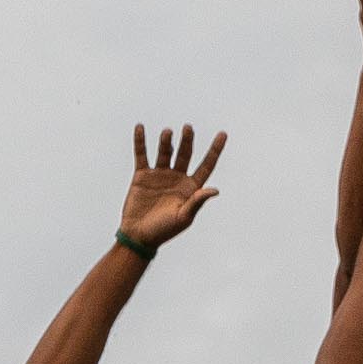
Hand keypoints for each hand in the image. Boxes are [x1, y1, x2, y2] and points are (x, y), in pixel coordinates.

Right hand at [118, 121, 226, 250]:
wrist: (139, 236)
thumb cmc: (164, 230)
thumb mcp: (183, 217)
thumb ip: (197, 202)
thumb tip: (215, 190)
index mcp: (191, 188)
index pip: (206, 165)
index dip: (215, 150)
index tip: (223, 134)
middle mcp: (177, 178)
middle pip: (185, 154)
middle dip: (188, 141)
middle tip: (188, 128)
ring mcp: (160, 175)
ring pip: (166, 152)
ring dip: (167, 141)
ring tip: (168, 133)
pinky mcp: (142, 175)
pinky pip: (142, 155)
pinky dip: (140, 141)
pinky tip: (140, 127)